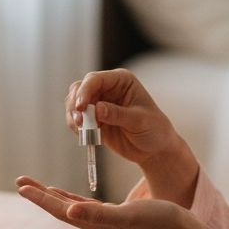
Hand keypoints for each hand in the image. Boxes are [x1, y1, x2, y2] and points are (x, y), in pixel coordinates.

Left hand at [15, 176, 187, 228]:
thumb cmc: (159, 222)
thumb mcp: (128, 215)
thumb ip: (97, 214)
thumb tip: (69, 212)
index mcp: (95, 224)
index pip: (61, 210)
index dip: (40, 197)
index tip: (21, 185)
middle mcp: (95, 225)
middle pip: (60, 208)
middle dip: (39, 195)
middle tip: (20, 181)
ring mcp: (104, 223)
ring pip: (70, 207)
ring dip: (52, 196)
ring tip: (35, 186)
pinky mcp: (114, 217)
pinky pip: (85, 207)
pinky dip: (71, 199)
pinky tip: (66, 195)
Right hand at [65, 69, 198, 204]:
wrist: (154, 149)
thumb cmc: (154, 129)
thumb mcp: (139, 121)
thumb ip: (118, 114)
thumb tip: (97, 109)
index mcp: (121, 80)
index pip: (95, 79)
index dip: (84, 91)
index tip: (81, 108)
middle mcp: (107, 88)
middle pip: (79, 88)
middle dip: (75, 104)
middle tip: (80, 122)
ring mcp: (98, 103)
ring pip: (74, 103)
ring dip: (74, 116)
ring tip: (84, 131)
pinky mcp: (93, 119)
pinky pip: (76, 119)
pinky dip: (76, 127)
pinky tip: (86, 135)